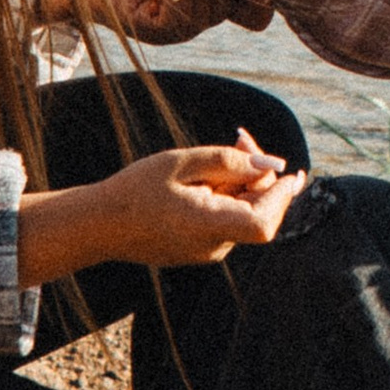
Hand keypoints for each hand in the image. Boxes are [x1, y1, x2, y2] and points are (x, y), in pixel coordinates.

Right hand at [17, 134, 305, 280]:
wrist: (100, 225)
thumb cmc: (136, 189)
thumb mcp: (182, 162)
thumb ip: (230, 162)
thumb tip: (274, 165)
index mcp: (209, 226)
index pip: (264, 222)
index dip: (282, 197)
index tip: (290, 171)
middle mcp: (214, 246)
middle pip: (258, 212)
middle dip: (260, 175)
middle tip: (242, 138)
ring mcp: (208, 251)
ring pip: (244, 214)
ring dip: (244, 182)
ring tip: (228, 147)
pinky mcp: (200, 248)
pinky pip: (227, 219)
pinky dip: (229, 195)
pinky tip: (211, 173)